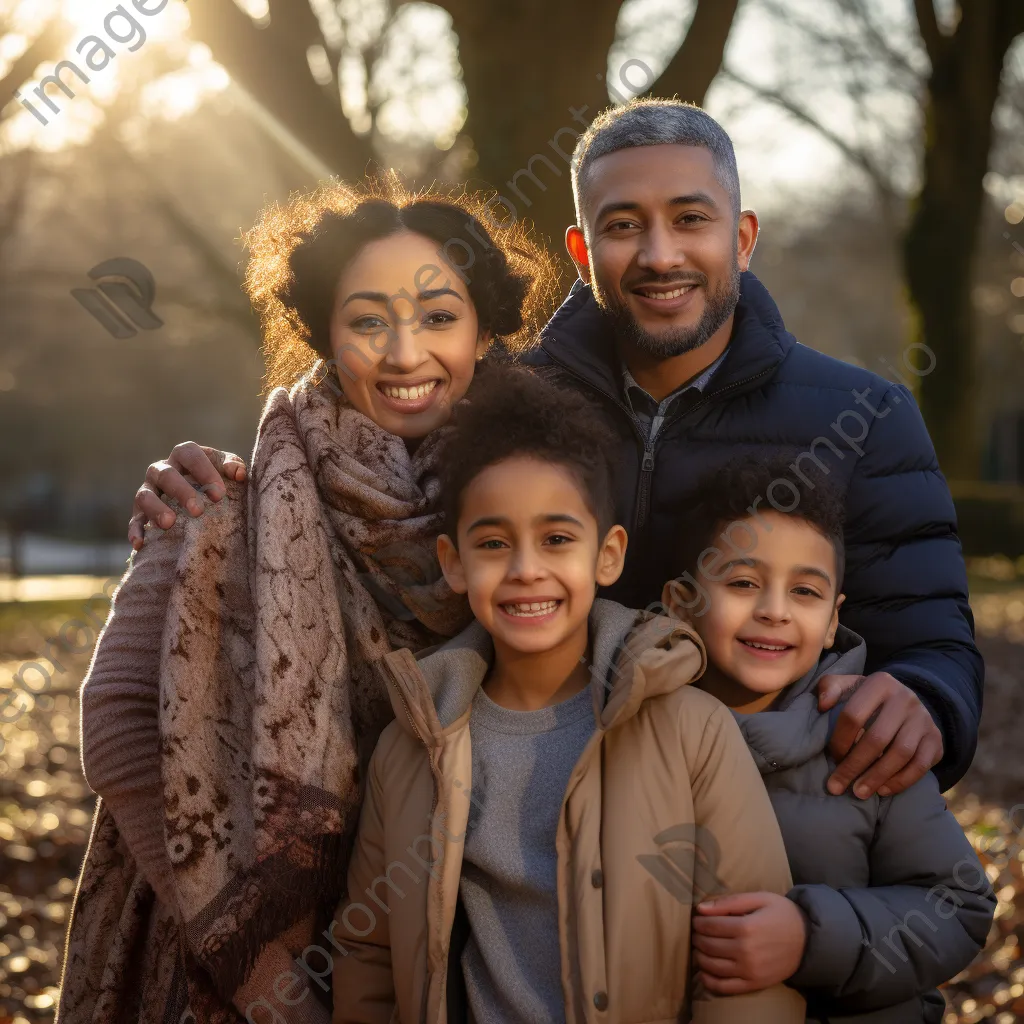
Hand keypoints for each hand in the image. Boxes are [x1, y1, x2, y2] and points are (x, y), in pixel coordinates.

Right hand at [128, 442, 246, 549]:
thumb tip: (239, 474)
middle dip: (181, 491)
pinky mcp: (139, 513)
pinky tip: (139, 543)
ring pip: (145, 495)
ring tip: (169, 523)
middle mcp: (162, 470)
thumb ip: (234, 467)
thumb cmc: (215, 481)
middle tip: (198, 511)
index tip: (220, 494)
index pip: (189, 454)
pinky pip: (134, 520)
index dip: (204, 471)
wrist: (198, 501)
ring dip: (156, 508)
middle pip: (166, 474)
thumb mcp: (225, 471)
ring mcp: (148, 490)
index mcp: (183, 456)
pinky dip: (135, 531)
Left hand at [693, 891, 806, 993]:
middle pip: (708, 945)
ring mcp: (750, 971)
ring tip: (699, 948)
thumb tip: (701, 908)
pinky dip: (709, 981)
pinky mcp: (754, 984)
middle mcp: (746, 951)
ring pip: (712, 966)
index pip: (709, 926)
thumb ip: (729, 902)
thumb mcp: (759, 898)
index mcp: (747, 927)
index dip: (698, 922)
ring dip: (699, 956)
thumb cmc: (782, 914)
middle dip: (697, 937)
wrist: (808, 940)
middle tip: (697, 932)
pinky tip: (704, 972)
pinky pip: (724, 987)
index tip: (697, 919)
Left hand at [818, 671, 942, 798]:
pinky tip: (883, 790)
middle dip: (854, 766)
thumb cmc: (868, 698)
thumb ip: (830, 687)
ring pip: (900, 754)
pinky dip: (901, 781)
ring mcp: (923, 719)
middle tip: (837, 786)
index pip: (853, 715)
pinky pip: (920, 765)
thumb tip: (823, 704)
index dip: (840, 740)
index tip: (832, 757)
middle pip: (877, 738)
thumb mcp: (848, 685)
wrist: (908, 702)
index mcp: (880, 683)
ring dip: (877, 777)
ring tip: (859, 792)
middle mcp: (905, 699)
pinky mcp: (935, 739)